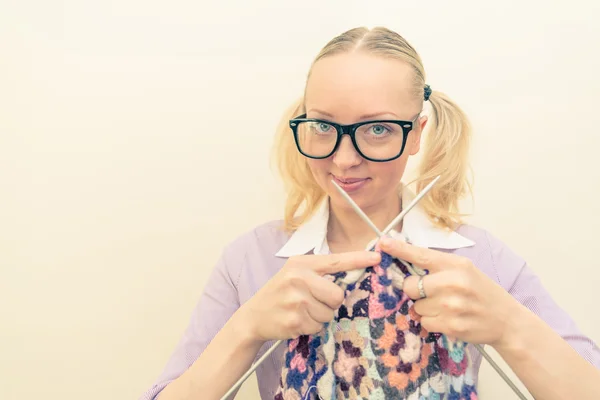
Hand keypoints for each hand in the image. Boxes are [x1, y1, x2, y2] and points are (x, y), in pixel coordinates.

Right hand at [239, 250, 380, 341]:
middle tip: (314, 302)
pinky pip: (318, 327)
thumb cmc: (280, 293)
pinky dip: (311, 327)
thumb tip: (351, 275)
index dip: (358, 260)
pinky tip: (296, 320)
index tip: (377, 257)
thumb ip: (319, 273)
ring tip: (301, 311)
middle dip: (331, 303)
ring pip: (329, 313)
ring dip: (319, 316)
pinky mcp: (295, 320)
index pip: (335, 261)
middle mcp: (298, 278)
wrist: (253, 316)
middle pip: (337, 295)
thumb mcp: (295, 274)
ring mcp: (296, 300)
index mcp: (301, 264)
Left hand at [379, 237, 519, 346]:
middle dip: (416, 290)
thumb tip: (406, 264)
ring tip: (447, 307)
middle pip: (411, 286)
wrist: (506, 320)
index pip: (421, 255)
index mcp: (456, 264)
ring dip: (426, 308)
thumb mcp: (464, 270)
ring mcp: (452, 305)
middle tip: (432, 293)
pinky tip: (449, 319)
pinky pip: (425, 322)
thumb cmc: (480, 291)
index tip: (382, 243)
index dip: (399, 249)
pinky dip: (432, 322)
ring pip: (417, 306)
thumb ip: (438, 266)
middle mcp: (453, 282)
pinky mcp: (452, 325)